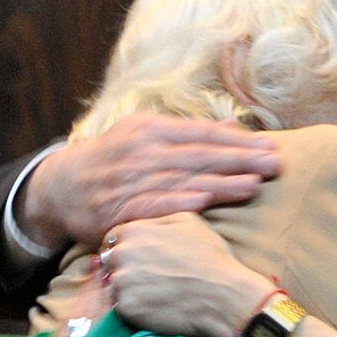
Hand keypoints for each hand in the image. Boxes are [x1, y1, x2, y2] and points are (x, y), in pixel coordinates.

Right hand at [19, 116, 277, 251]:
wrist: (62, 185)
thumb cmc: (115, 157)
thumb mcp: (143, 133)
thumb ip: (186, 133)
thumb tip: (231, 127)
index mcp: (150, 129)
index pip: (201, 133)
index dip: (237, 139)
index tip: (268, 144)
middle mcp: (142, 151)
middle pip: (199, 155)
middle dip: (240, 159)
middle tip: (275, 163)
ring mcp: (130, 180)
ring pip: (184, 181)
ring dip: (221, 183)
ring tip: (254, 184)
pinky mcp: (120, 209)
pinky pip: (155, 204)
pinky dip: (180, 202)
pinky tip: (206, 201)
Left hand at [100, 213, 277, 336]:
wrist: (223, 296)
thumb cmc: (210, 257)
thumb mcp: (188, 221)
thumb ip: (158, 215)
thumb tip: (145, 215)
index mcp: (134, 230)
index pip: (113, 238)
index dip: (127, 247)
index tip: (142, 257)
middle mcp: (122, 254)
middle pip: (110, 261)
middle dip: (125, 267)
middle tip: (151, 277)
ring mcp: (122, 282)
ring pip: (114, 285)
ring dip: (129, 288)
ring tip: (156, 292)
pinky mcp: (127, 308)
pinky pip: (122, 307)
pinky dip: (135, 307)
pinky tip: (157, 305)